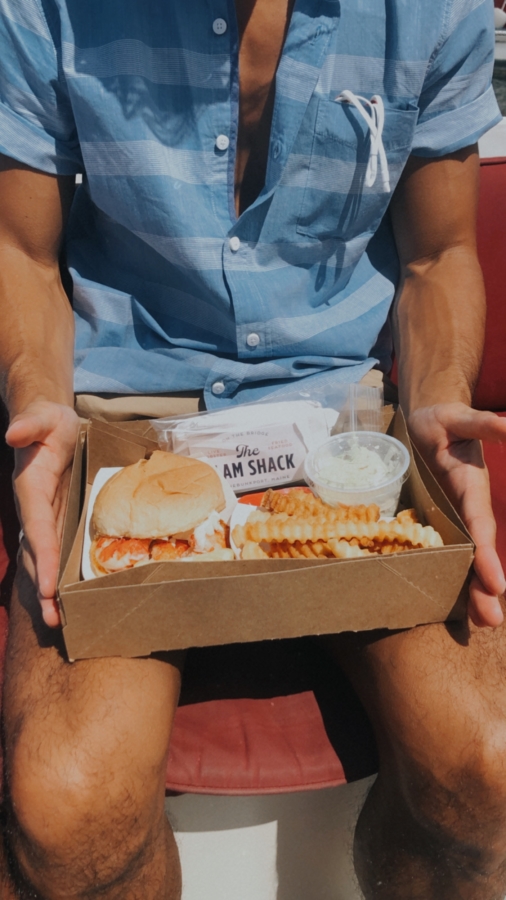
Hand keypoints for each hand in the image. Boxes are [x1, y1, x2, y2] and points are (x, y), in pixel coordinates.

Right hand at [6, 401, 79, 627]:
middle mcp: (33, 511)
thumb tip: (13, 433)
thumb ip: (29, 423)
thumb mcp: (42, 417)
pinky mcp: (55, 520)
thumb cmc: (47, 421)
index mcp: (30, 491)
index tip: (50, 587)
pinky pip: (56, 551)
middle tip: (56, 621)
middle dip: (44, 588)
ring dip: (50, 591)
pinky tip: (70, 597)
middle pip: (37, 555)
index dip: (44, 558)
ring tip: (60, 621)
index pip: (37, 530)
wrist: (48, 423)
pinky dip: (59, 574)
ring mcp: (44, 518)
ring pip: (44, 560)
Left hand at [408, 403, 505, 628]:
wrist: (429, 421)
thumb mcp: (459, 418)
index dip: (487, 554)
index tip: (497, 583)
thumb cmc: (441, 420)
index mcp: (472, 489)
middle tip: (491, 620)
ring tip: (482, 623)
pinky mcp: (443, 520)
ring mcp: (456, 516)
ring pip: (468, 558)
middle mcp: (468, 508)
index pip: (481, 526)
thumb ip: (483, 425)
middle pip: (480, 551)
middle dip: (485, 584)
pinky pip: (451, 552)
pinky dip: (457, 578)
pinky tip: (460, 607)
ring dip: (475, 590)